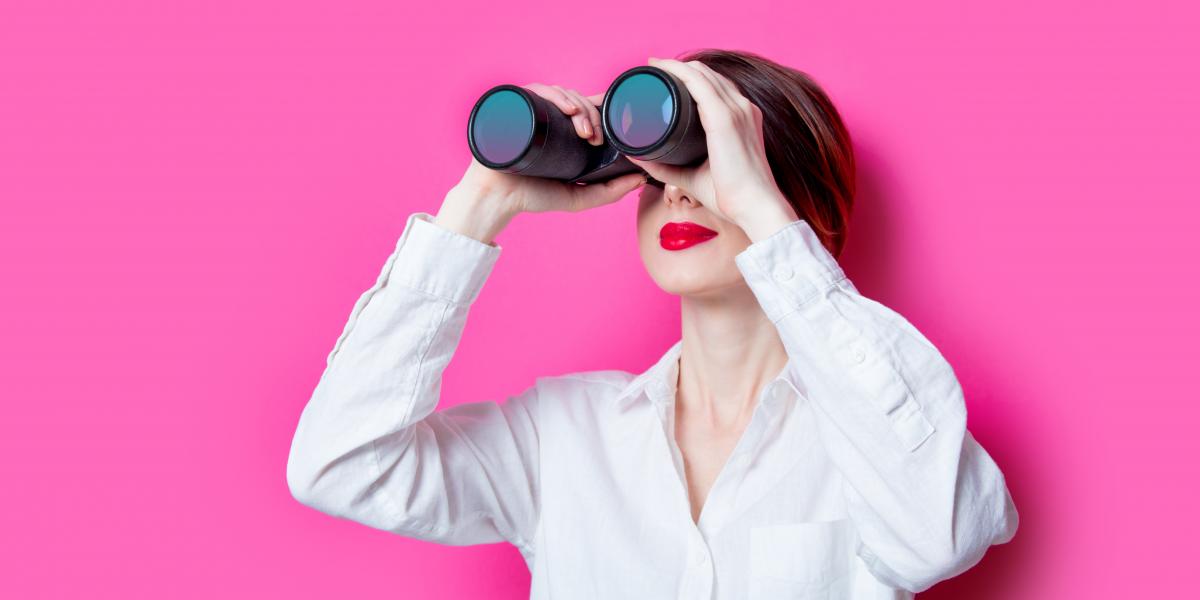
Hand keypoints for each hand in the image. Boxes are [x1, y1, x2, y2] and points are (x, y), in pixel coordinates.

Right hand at [453, 84, 647, 216]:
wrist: (497, 199)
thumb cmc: (531, 196)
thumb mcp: (579, 196)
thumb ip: (609, 192)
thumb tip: (641, 179)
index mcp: (562, 131)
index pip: (587, 109)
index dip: (603, 111)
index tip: (616, 126)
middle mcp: (547, 116)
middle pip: (577, 100)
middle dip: (593, 115)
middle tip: (597, 137)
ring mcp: (531, 109)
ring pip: (561, 93)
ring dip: (579, 107)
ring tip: (586, 130)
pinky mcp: (514, 105)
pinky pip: (537, 89)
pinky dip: (556, 95)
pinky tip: (569, 110)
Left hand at [626, 58, 798, 238]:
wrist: (754, 206)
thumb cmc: (730, 196)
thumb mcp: (693, 175)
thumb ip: (666, 167)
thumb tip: (639, 158)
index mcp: (741, 118)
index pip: (715, 86)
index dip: (690, 77)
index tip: (665, 77)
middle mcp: (742, 107)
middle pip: (707, 74)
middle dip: (679, 68)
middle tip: (652, 71)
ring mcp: (736, 109)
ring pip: (702, 73)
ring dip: (675, 65)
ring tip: (652, 66)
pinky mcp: (725, 117)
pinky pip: (698, 83)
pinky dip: (678, 72)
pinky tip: (661, 68)